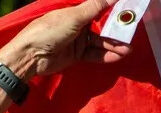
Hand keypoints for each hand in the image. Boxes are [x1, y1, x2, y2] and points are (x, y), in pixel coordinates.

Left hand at [1, 0, 131, 78]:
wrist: (29, 57)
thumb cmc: (48, 31)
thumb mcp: (73, 16)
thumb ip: (95, 7)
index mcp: (76, 12)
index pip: (100, 9)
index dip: (114, 11)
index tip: (129, 12)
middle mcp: (78, 25)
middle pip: (102, 27)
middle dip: (117, 31)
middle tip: (131, 33)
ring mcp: (77, 41)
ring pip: (100, 42)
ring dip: (114, 45)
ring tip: (127, 49)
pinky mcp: (75, 55)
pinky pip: (93, 55)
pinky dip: (105, 55)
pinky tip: (118, 56)